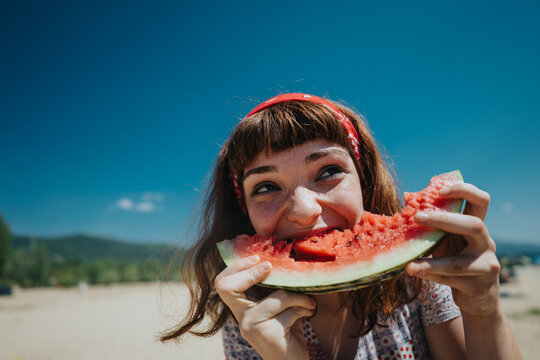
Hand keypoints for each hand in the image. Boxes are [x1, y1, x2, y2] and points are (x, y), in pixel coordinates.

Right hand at [215, 255, 314, 359]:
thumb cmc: (288, 331)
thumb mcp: (278, 306)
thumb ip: (272, 287)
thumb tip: (279, 256)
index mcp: (242, 307)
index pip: (222, 283)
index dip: (236, 267)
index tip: (258, 258)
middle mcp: (241, 318)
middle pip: (226, 287)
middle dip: (250, 271)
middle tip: (270, 266)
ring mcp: (251, 326)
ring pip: (275, 296)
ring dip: (298, 296)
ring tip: (309, 302)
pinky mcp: (266, 333)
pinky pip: (289, 309)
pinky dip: (304, 307)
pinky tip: (310, 312)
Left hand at [405, 183, 500, 316]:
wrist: (477, 297)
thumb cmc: (455, 260)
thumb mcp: (446, 240)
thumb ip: (433, 223)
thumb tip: (407, 197)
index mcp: (478, 226)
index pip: (481, 201)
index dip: (464, 191)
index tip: (439, 190)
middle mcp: (486, 243)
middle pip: (474, 225)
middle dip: (444, 219)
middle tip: (417, 217)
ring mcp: (486, 265)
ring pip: (458, 263)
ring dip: (431, 264)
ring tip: (409, 266)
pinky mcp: (479, 287)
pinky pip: (451, 280)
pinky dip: (431, 276)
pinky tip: (415, 273)